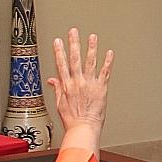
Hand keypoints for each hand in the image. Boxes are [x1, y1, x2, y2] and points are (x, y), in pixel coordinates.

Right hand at [47, 28, 113, 143]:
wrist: (83, 129)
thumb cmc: (72, 120)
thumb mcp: (59, 104)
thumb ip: (57, 89)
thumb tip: (52, 80)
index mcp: (66, 86)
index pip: (61, 65)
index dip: (59, 52)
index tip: (58, 41)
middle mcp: (77, 82)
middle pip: (74, 59)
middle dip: (73, 44)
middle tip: (73, 31)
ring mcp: (90, 84)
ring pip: (90, 62)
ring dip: (91, 48)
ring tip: (92, 37)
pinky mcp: (101, 88)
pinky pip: (105, 72)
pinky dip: (107, 62)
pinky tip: (109, 53)